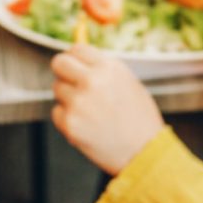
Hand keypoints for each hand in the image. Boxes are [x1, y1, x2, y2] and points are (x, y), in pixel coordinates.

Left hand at [51, 45, 163, 175]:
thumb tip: (76, 56)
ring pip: (57, 89)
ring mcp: (78, 103)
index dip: (75, 58)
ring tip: (90, 111)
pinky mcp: (70, 124)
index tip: (76, 66)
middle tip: (71, 82)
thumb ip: (102, 69)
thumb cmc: (139, 118)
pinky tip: (87, 126)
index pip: (77, 49)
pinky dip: (67, 118)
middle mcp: (91, 81)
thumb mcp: (128, 83)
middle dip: (63, 71)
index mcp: (108, 68)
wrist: (145, 153)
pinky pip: (57, 112)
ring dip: (68, 97)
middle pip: (59, 63)